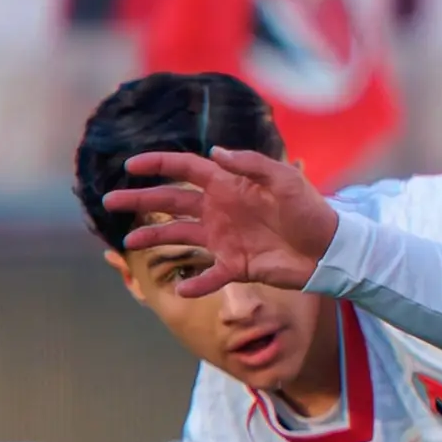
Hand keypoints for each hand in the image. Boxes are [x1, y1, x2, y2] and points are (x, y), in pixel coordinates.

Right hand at [107, 146, 338, 296]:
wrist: (332, 249)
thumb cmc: (312, 211)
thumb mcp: (286, 180)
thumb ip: (251, 165)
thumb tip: (214, 152)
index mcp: (229, 185)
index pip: (186, 169)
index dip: (158, 165)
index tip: (130, 165)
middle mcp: (220, 210)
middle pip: (171, 201)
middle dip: (139, 200)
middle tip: (109, 201)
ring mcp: (225, 238)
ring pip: (179, 236)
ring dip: (154, 238)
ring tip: (128, 244)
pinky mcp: (237, 265)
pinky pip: (209, 276)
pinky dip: (195, 283)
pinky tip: (180, 289)